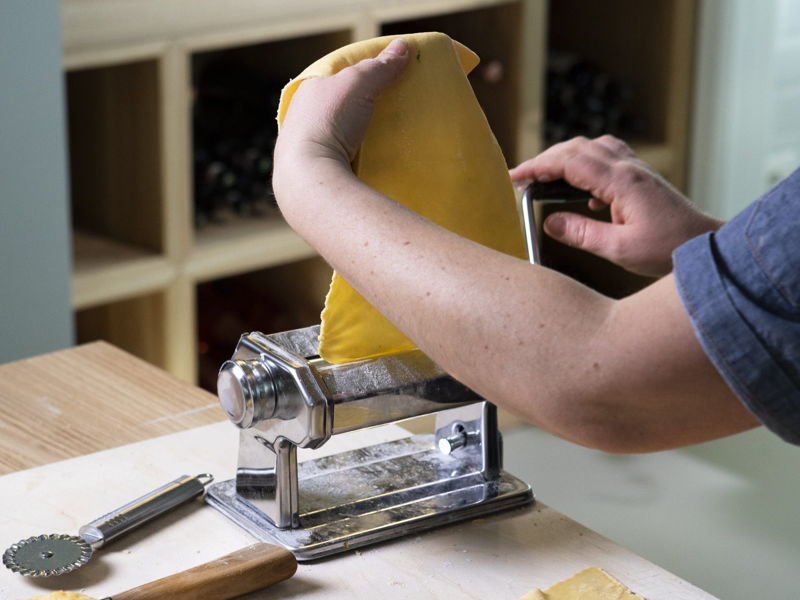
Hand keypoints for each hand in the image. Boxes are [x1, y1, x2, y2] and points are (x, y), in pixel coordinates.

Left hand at [273, 38, 409, 172]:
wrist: (309, 175)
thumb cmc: (329, 121)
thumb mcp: (358, 83)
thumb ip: (379, 66)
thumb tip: (403, 46)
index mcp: (306, 92)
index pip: (334, 77)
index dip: (357, 76)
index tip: (381, 80)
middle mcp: (301, 118)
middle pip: (337, 107)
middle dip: (358, 108)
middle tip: (388, 110)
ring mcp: (306, 148)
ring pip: (338, 135)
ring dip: (358, 136)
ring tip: (385, 139)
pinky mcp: (316, 173)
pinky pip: (340, 160)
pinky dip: (355, 158)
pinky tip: (371, 162)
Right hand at [509, 135, 723, 276]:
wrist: (705, 246)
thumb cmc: (668, 249)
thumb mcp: (619, 249)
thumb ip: (581, 234)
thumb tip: (549, 223)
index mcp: (622, 182)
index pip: (570, 163)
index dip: (539, 167)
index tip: (516, 178)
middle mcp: (629, 168)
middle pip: (578, 148)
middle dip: (545, 159)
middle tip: (522, 178)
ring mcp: (637, 170)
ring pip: (592, 148)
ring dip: (565, 157)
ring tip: (545, 178)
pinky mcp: (641, 178)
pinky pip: (607, 157)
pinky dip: (585, 164)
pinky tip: (582, 192)